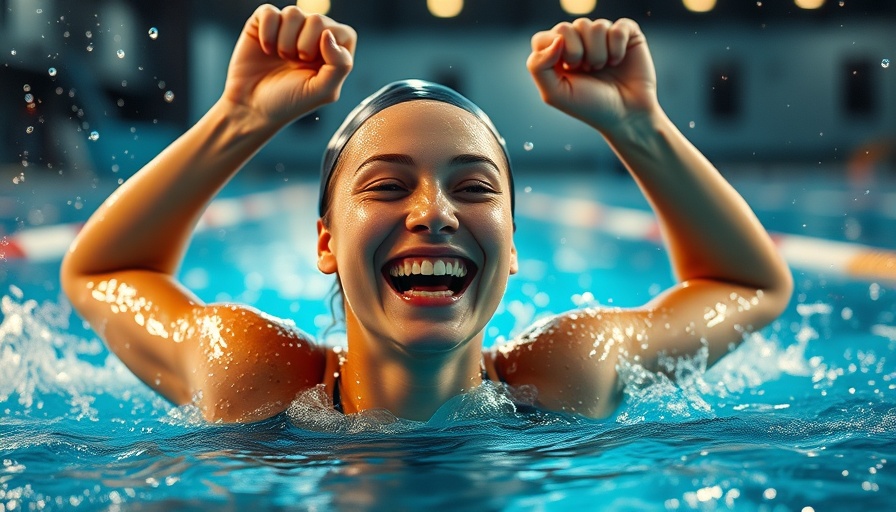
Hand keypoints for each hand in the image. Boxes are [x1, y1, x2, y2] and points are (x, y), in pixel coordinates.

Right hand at [222, 4, 356, 123]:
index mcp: (332, 53)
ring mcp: (288, 28)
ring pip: (293, 13)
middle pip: (318, 19)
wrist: (251, 106)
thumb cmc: (288, 102)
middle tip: (294, 64)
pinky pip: (269, 12)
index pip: (343, 33)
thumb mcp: (321, 92)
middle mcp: (312, 36)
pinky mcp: (264, 23)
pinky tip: (266, 49)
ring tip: (281, 58)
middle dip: (304, 45)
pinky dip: (267, 32)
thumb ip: (339, 65)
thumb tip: (329, 34)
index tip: (313, 65)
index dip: (329, 47)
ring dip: (285, 41)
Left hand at [527, 18, 657, 132]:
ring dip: (598, 54)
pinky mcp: (624, 33)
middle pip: (565, 28)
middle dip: (576, 53)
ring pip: (593, 27)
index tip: (568, 70)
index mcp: (556, 55)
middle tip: (586, 71)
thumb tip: (556, 39)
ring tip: (601, 69)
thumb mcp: (555, 94)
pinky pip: (617, 27)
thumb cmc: (590, 106)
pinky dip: (617, 48)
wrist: (626, 114)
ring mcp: (600, 36)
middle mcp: (577, 41)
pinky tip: (617, 61)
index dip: (554, 53)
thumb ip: (538, 67)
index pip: (542, 39)